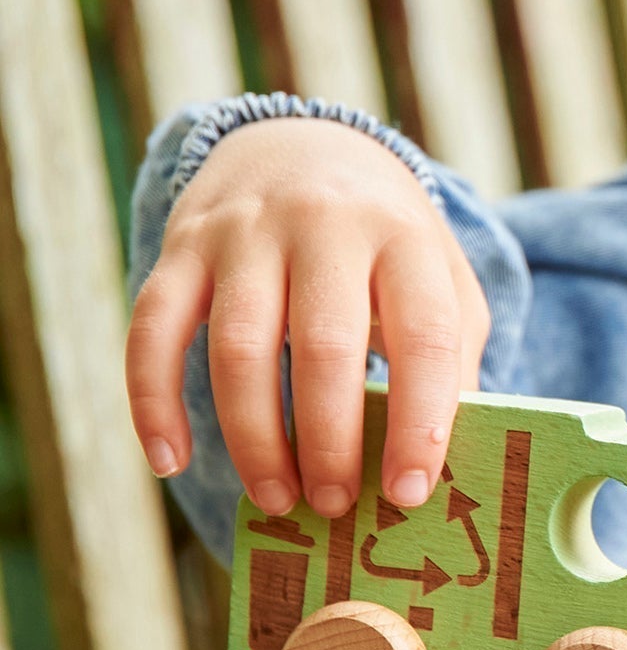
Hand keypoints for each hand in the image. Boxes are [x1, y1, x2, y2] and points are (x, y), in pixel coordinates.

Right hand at [126, 118, 489, 517]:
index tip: (410, 491)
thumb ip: (452, 351)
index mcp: (404, 235)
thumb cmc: (386, 238)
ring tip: (277, 497)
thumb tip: (439, 455)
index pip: (424, 333)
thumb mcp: (441, 274)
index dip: (421, 419)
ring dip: (254, 437)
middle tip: (335, 505)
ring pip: (237, 347)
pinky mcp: (183, 246)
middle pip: (324, 344)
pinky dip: (155, 402)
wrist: (303, 144)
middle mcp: (326, 224)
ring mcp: (247, 231)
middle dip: (329, 439)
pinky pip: (152, 330)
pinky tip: (170, 460)